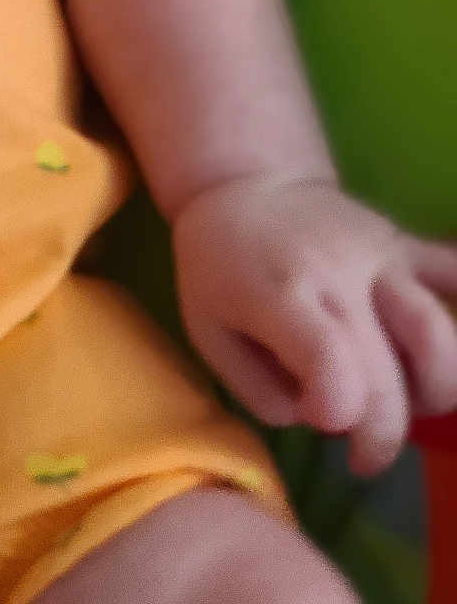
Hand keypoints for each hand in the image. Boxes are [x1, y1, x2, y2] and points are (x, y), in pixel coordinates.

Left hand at [172, 174, 456, 474]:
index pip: (333, 368)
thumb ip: (258, 390)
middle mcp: (338, 276)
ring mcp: (380, 257)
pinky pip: (454, 270)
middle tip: (362, 455)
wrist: (243, 184)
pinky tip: (455, 342)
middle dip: (382, 433)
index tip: (320, 420)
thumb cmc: (217, 266)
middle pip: (389, 371)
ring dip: (436, 390)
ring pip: (439, 332)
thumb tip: (320, 420)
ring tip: (407, 404)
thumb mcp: (207, 331)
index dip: (337, 413)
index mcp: (281, 296)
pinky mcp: (406, 245)